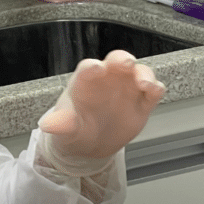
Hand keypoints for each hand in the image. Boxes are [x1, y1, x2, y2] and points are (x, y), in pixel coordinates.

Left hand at [39, 50, 165, 160]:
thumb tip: (47, 125)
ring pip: (138, 72)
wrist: (91, 144)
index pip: (87, 69)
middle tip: (125, 63)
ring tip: (144, 83)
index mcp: (85, 82)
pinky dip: (156, 88)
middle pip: (116, 61)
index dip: (91, 67)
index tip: (95, 68)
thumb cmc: (75, 127)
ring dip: (143, 73)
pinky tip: (155, 90)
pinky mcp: (142, 102)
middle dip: (121, 59)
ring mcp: (126, 89)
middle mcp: (108, 80)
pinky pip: (152, 91)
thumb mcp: (65, 129)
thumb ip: (60, 124)